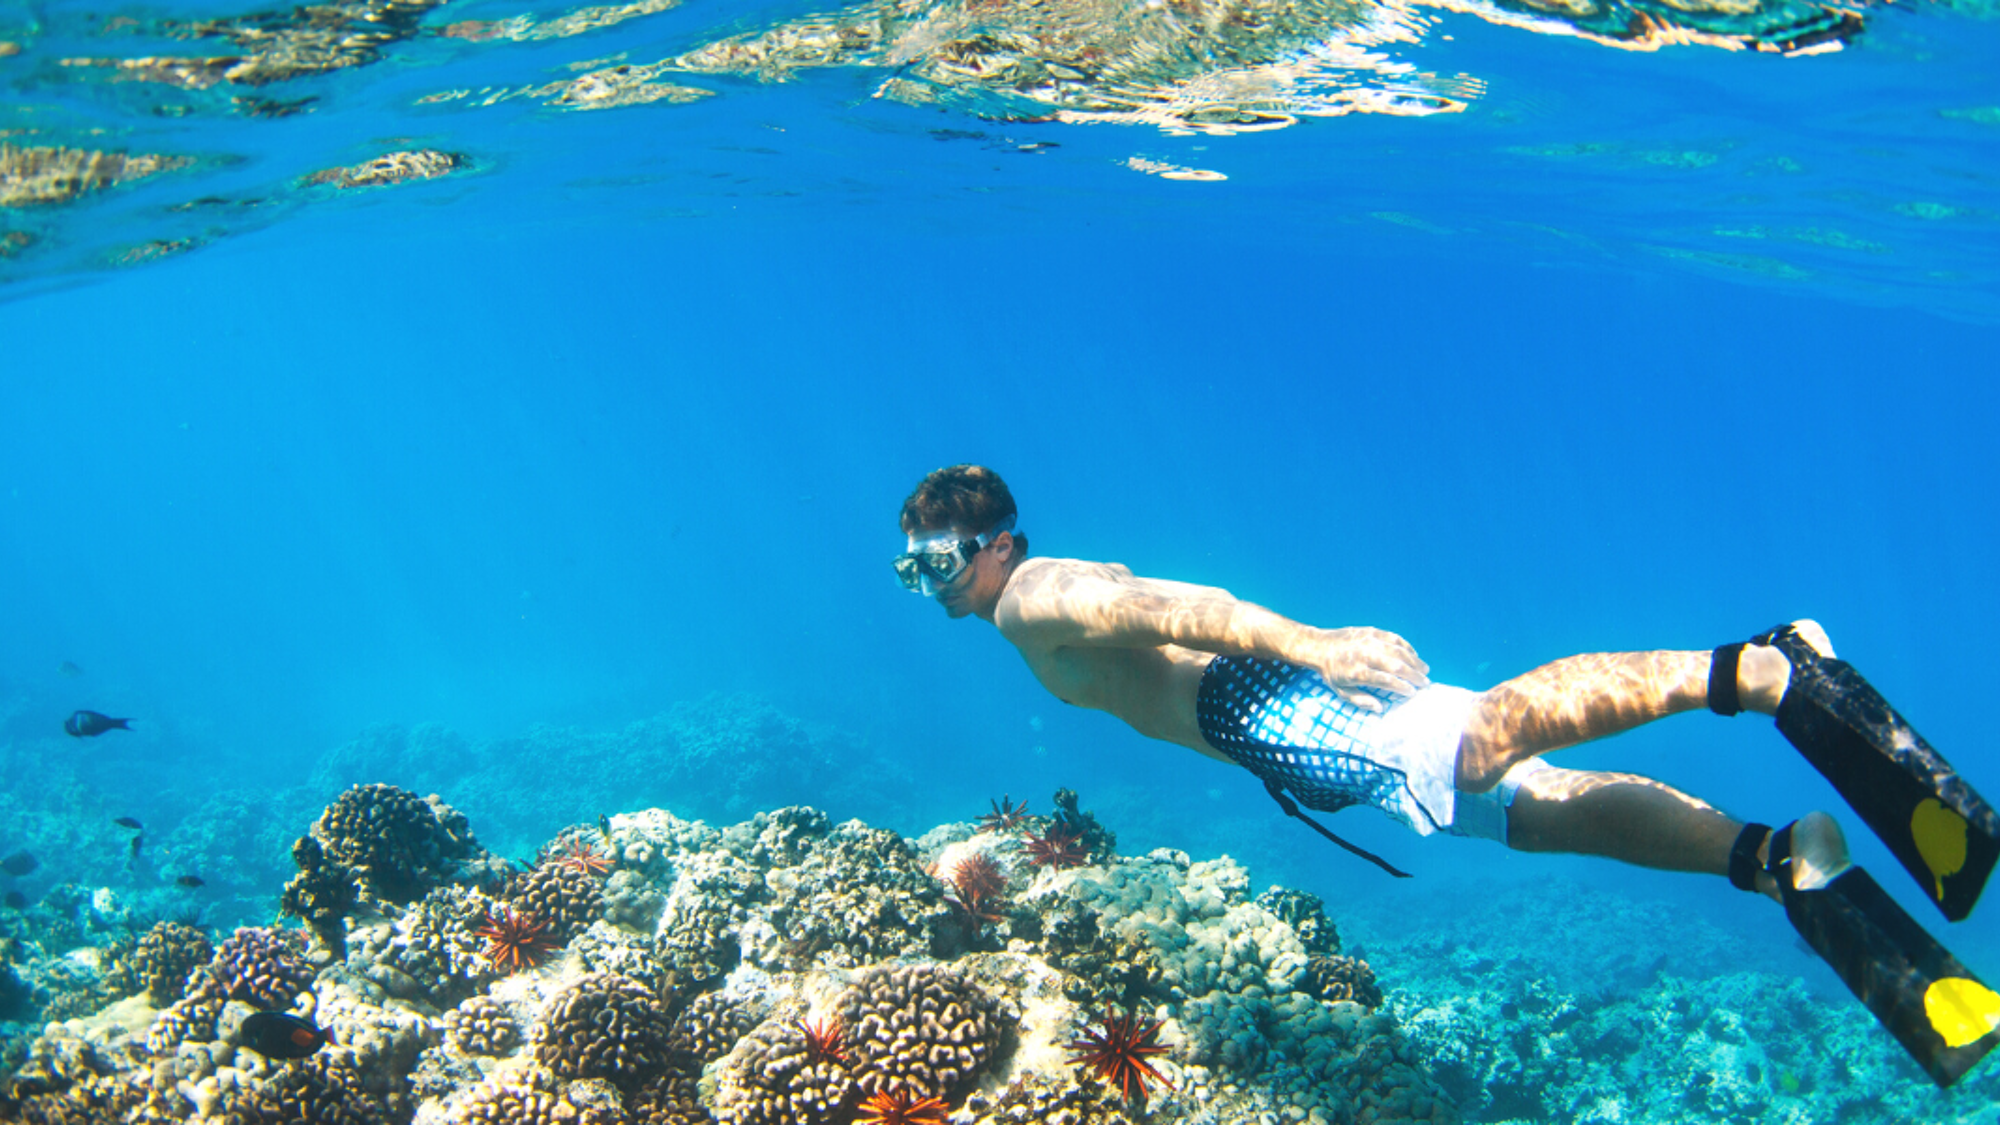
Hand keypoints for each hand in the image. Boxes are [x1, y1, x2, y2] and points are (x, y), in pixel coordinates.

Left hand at [1308, 627, 1430, 711]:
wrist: (1320, 646)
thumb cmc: (1333, 673)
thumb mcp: (1342, 691)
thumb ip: (1361, 701)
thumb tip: (1381, 708)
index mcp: (1358, 672)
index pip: (1386, 680)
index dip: (1402, 687)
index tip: (1412, 692)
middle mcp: (1365, 655)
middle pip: (1396, 665)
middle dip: (1414, 675)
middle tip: (1425, 683)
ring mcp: (1369, 640)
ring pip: (1398, 650)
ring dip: (1415, 661)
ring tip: (1425, 670)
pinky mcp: (1372, 631)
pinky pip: (1394, 638)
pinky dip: (1406, 647)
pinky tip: (1414, 655)